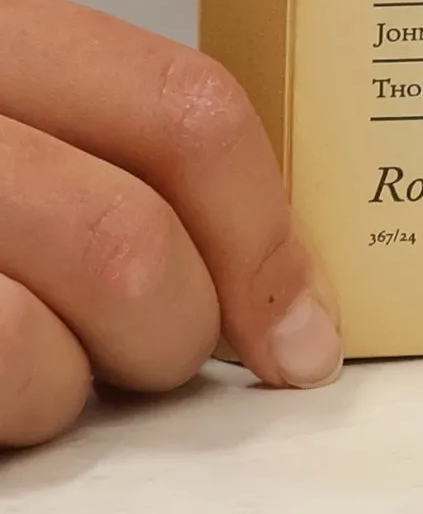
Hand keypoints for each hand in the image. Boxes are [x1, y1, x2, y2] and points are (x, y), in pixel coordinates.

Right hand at [0, 0, 338, 447]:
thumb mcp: (13, 96)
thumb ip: (110, 144)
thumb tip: (269, 266)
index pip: (186, 113)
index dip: (267, 232)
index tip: (302, 327)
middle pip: (129, 245)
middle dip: (184, 329)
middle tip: (170, 347)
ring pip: (40, 347)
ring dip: (76, 388)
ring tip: (53, 362)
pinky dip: (5, 416)